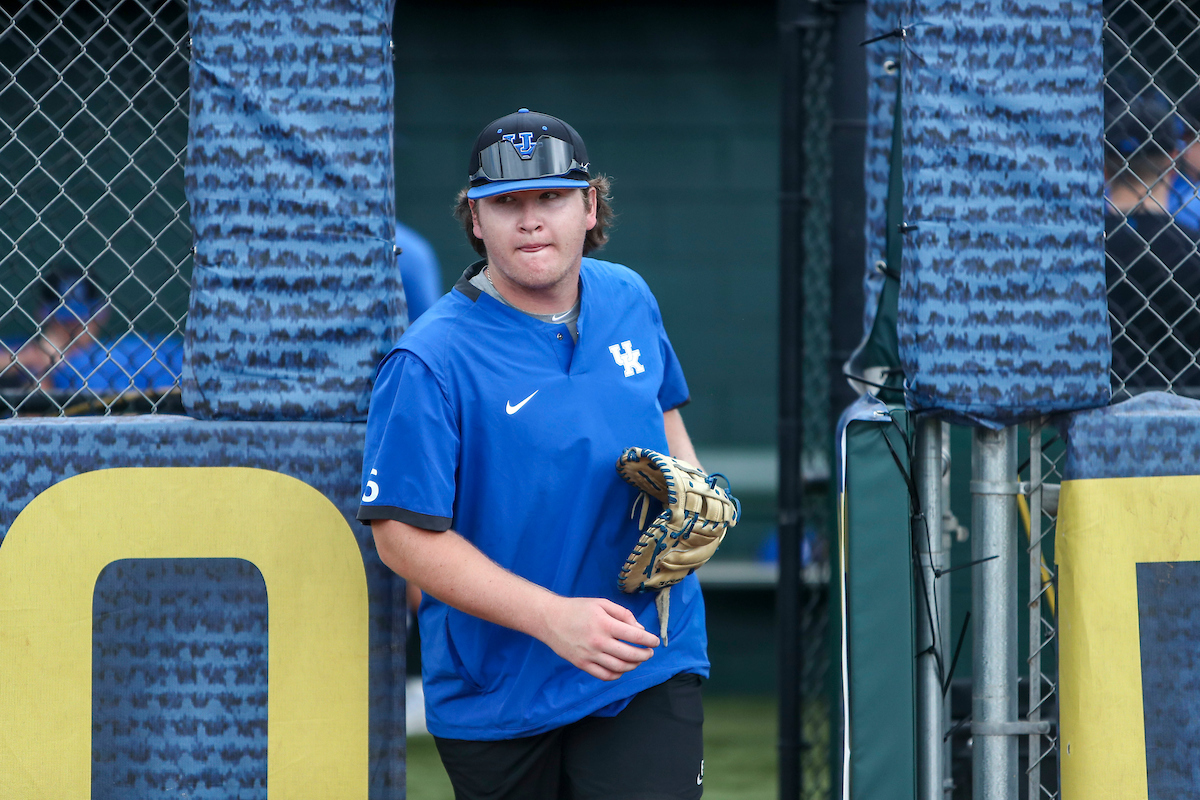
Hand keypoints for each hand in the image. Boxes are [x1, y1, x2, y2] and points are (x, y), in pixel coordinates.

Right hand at [540, 597, 659, 680]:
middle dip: (644, 655)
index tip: (655, 641)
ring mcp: (590, 655)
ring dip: (633, 665)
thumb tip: (640, 630)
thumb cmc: (578, 608)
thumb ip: (623, 614)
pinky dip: (617, 674)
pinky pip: (604, 675)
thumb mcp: (602, 603)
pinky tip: (621, 668)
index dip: (649, 640)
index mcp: (605, 624)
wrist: (550, 619)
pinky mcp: (582, 664)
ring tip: (637, 660)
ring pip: (619, 668)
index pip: (635, 636)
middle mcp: (598, 641)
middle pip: (630, 655)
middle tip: (649, 652)